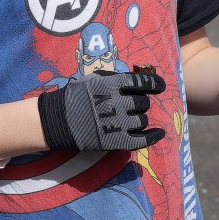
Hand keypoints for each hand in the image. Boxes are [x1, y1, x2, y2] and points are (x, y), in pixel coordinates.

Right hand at [38, 69, 166, 150]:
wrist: (58, 120)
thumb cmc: (76, 96)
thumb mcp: (93, 79)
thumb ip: (115, 78)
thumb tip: (135, 80)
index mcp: (112, 84)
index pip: (141, 82)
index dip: (154, 84)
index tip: (160, 87)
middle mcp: (118, 102)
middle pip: (143, 103)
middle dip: (141, 103)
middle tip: (133, 105)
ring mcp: (118, 123)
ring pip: (142, 120)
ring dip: (140, 119)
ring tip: (130, 118)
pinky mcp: (116, 141)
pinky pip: (141, 140)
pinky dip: (153, 137)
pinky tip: (159, 133)